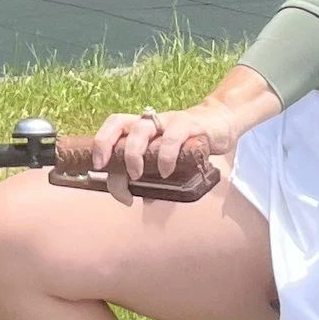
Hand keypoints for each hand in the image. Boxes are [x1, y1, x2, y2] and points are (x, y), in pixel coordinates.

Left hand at [85, 70, 277, 190]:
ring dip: (134, 154)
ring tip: (137, 175)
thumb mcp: (167, 158)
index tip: (97, 168)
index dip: (100, 143)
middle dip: (107, 146)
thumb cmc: (189, 143)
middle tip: (109, 170)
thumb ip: (155, 175)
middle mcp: (151, 120)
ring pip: (142, 128)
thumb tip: (146, 199)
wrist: (221, 122)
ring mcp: (169, 120)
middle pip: (119, 122)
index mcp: (141, 126)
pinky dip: (165, 156)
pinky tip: (166, 172)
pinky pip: (173, 137)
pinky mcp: (190, 124)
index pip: (113, 126)